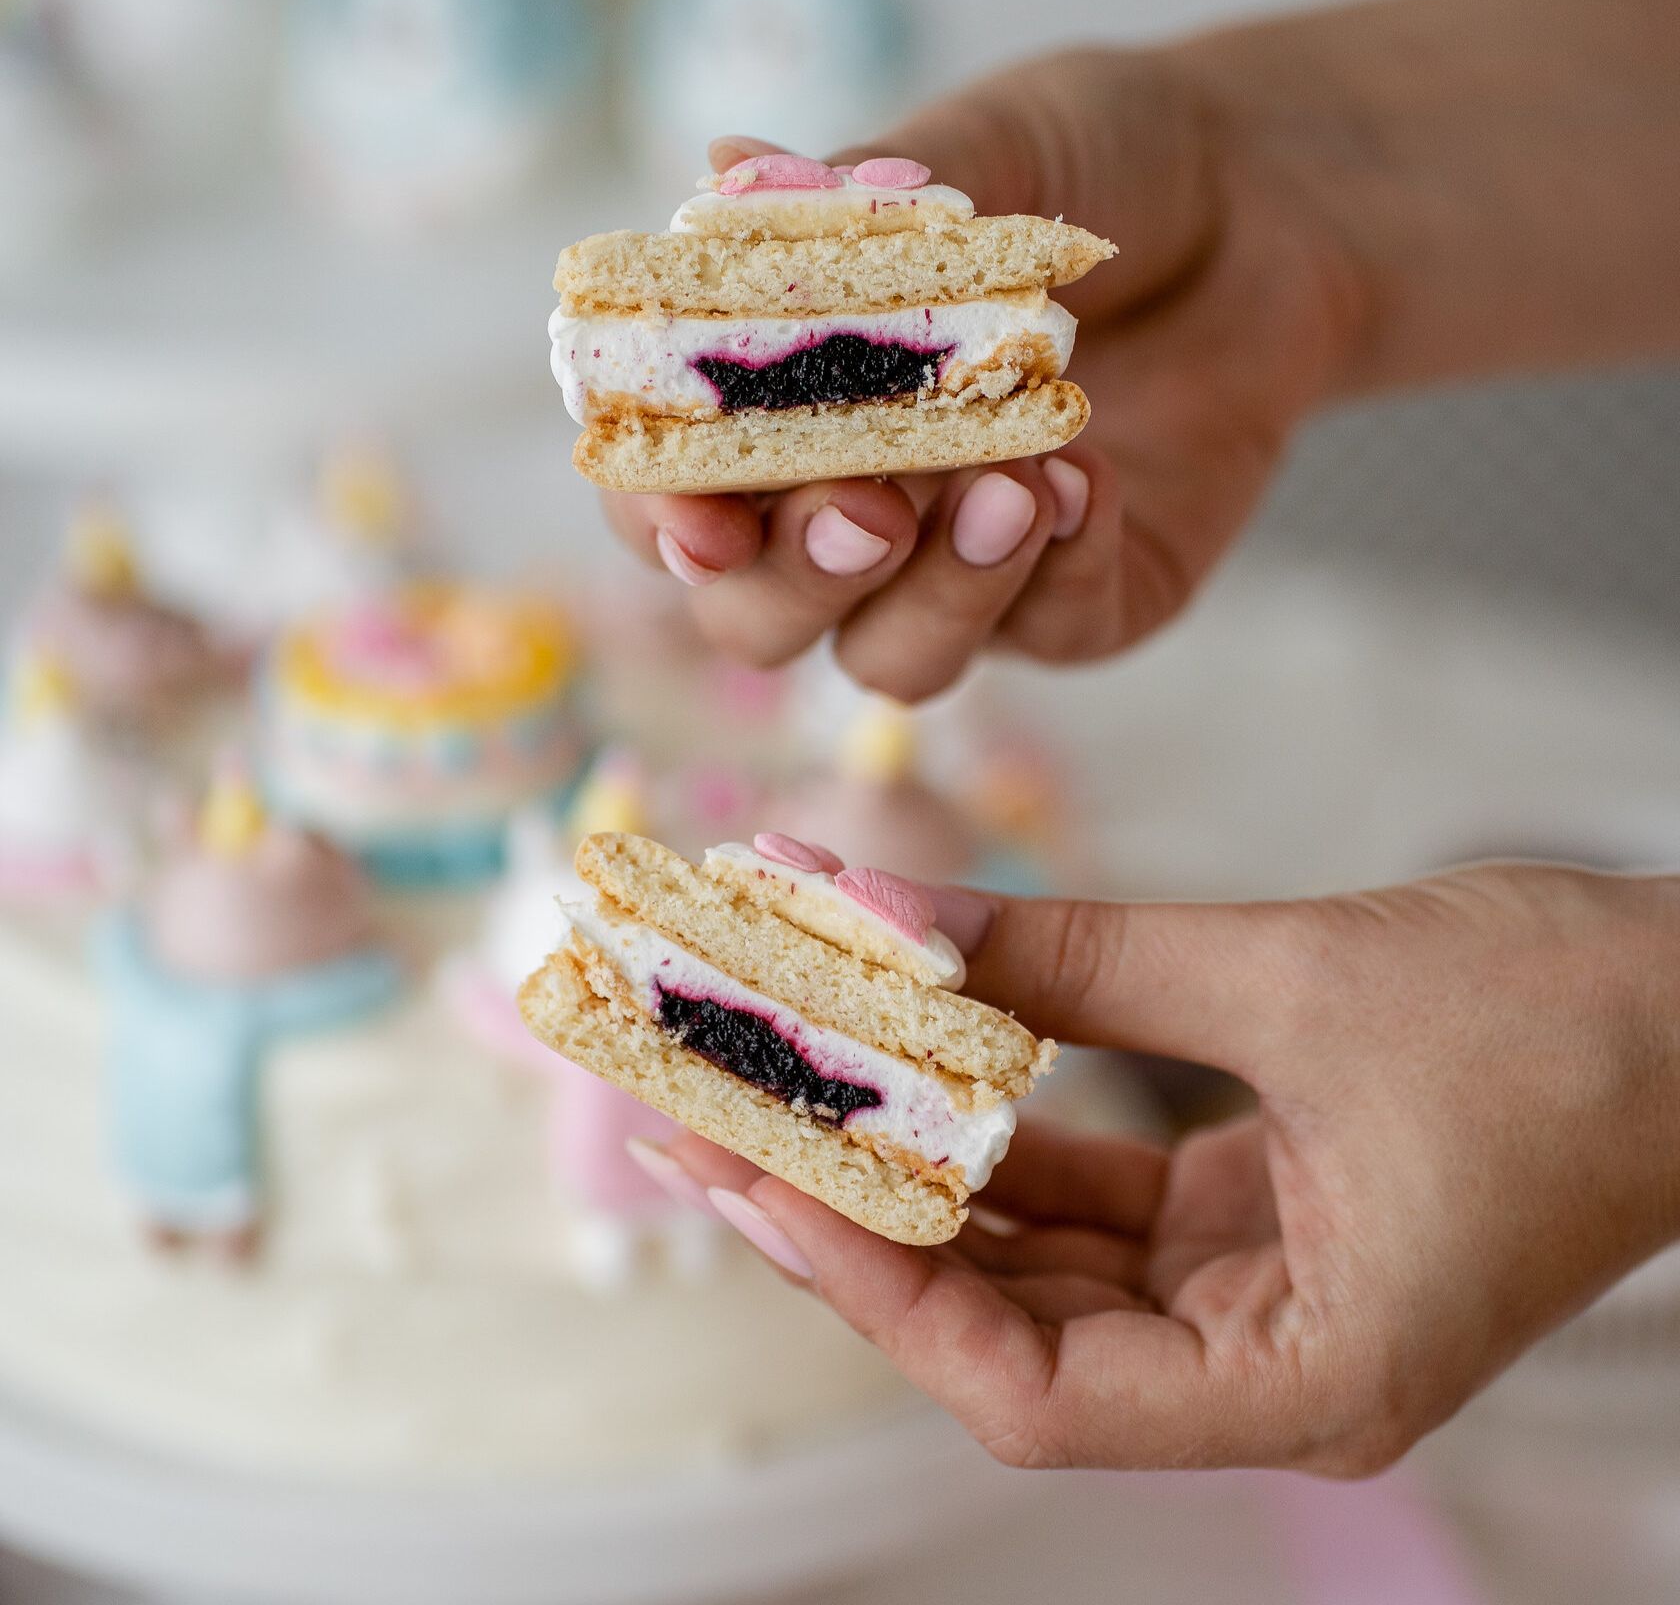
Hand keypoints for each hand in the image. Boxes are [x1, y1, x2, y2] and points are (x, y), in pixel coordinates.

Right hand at [602, 48, 1366, 699]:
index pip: (670, 499)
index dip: (664, 521)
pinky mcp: (1076, 607)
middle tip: (871, 507)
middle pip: (757, 621)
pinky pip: (1045, 634)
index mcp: (777, 412)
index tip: (702, 517)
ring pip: (891, 663)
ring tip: (1014, 485)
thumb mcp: (977, 152)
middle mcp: (848, 512)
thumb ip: (854, 204)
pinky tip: (1089, 479)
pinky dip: (1059, 568)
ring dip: (938, 595)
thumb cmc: (1089, 168)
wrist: (1261, 202)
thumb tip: (729, 171)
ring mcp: (956, 577)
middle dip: (800, 581)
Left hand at [643, 864, 1679, 1471]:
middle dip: (859, 1216)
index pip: (1029, 1385)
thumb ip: (1078, 958)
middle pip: (1010, 1321)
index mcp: (1303, 1380)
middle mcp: (1266, 1364)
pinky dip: (1001, 1127)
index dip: (878, 1285)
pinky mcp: (1256, 1215)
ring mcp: (1258, 1292)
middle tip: (720, 1115)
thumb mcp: (1295, 978)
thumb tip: (888, 922)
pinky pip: (1096, 1193)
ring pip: (1040, 1254)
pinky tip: (912, 1056)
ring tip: (785, 1076)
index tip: (758, 1175)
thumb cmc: (1568, 1021)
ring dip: (916, 1164)